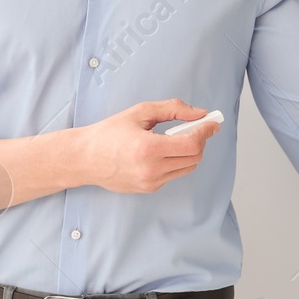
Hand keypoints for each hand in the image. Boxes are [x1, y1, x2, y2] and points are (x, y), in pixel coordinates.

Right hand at [78, 98, 220, 193]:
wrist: (86, 158)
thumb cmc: (110, 132)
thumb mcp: (140, 112)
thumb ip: (173, 109)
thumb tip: (199, 113)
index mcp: (149, 148)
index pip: (192, 143)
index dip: (206, 132)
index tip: (212, 123)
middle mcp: (152, 169)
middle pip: (195, 157)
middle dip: (201, 140)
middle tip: (196, 127)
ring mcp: (151, 182)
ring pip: (187, 167)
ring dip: (191, 152)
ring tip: (178, 138)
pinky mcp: (149, 189)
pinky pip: (174, 174)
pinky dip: (177, 161)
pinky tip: (163, 151)